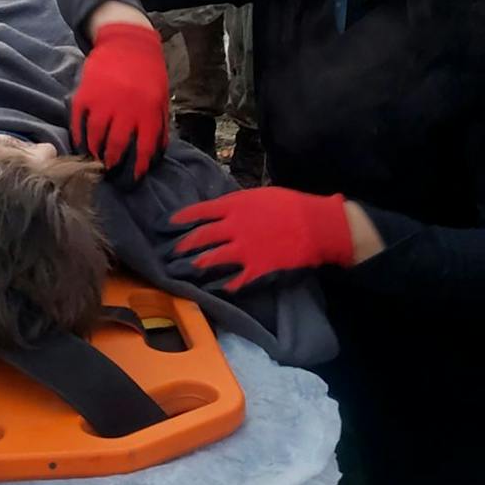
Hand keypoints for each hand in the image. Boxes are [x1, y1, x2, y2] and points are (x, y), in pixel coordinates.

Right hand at [69, 21, 169, 180]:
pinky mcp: (85, 95)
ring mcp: (103, 102)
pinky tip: (82, 145)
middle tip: (109, 173)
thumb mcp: (161, 100)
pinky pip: (79, 123)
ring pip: (95, 138)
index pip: (142, 149)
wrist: (127, 44)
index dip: (136, 169)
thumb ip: (158, 127)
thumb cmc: (148, 75)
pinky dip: (79, 138)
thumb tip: (153, 157)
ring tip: (95, 161)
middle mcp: (125, 109)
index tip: (130, 181)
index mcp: (148, 111)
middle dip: (112, 165)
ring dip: (94, 154)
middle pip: (116, 147)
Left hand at [169, 187, 354, 291]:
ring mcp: (243, 250)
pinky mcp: (255, 269)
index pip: (200, 211)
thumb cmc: (291, 205)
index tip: (168, 224)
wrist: (316, 225)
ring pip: (211, 259)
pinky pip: (233, 280)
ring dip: (196, 265)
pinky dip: (222, 285)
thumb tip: (223, 210)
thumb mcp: (260, 196)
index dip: (182, 218)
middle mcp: (234, 227)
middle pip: (200, 237)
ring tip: (184, 270)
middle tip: (170, 252)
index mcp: (235, 205)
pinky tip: (213, 288)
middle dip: (182, 245)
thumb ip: (238, 204)